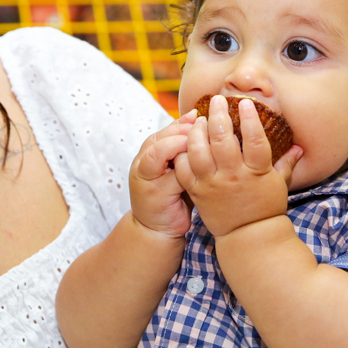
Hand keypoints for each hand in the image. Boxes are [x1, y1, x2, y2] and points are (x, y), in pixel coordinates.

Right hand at [129, 111, 196, 239]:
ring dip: (179, 145)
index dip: (184, 122)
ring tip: (202, 146)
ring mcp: (146, 178)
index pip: (166, 130)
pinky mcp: (155, 194)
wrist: (157, 230)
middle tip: (205, 129)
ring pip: (159, 152)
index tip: (203, 118)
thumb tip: (200, 118)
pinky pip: (172, 176)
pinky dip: (186, 169)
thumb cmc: (172, 196)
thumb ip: (184, 148)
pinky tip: (203, 169)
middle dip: (182, 131)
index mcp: (149, 152)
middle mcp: (143, 162)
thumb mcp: (177, 168)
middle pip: (160, 137)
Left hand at [174, 95, 301, 236]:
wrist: (248, 236)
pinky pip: (183, 169)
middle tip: (218, 100)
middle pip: (222, 140)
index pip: (254, 140)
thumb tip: (299, 146)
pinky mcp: (196, 192)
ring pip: (198, 151)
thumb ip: (287, 162)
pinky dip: (182, 153)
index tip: (245, 103)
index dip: (250, 119)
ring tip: (200, 119)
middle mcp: (232, 177)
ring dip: (197, 131)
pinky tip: (186, 141)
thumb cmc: (266, 207)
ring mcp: (212, 184)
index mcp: (256, 172)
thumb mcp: (279, 183)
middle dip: (218, 115)